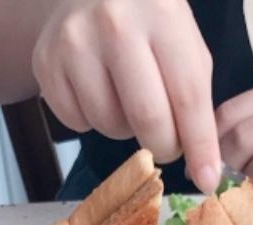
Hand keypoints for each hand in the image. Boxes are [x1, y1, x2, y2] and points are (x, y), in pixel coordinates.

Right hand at [33, 0, 220, 190]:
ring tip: (126, 100)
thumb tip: (203, 170)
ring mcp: (74, 40)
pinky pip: (77, 122)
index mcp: (161, 12)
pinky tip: (97, 91)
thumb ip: (195, 100)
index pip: (187, 95)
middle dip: (164, 146)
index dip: (199, 146)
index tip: (207, 181)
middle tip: (166, 143)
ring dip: (125, 129)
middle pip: (147, 119)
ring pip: (109, 125)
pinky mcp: (46, 61)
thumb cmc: (147, 25)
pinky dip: (92, 120)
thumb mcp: (183, 45)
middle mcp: (115, 21)